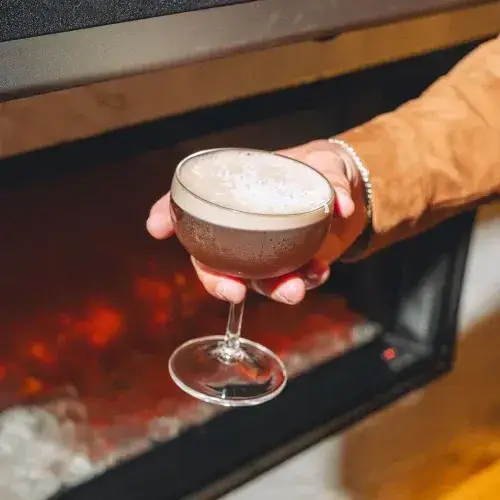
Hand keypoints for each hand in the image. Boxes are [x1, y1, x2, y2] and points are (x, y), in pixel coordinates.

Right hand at [146, 140, 366, 304]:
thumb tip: (340, 207)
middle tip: (232, 290)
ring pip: (254, 280)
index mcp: (236, 200)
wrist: (346, 194)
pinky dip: (306, 281)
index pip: (193, 208)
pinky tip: (318, 273)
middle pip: (213, 261)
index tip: (156, 228)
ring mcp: (266, 253)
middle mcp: (242, 230)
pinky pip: (292, 280)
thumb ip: (329, 181)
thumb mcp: (322, 165)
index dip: (168, 215)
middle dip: (216, 282)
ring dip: (271, 291)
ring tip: (292, 290)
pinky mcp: (291, 267)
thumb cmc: (319, 170)